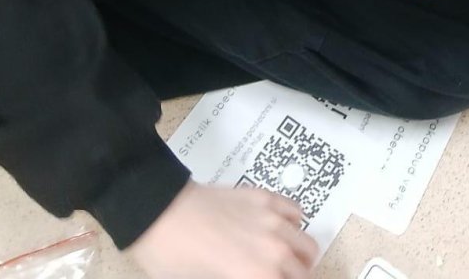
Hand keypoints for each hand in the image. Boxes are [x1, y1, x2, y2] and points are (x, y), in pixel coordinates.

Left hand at [129, 183, 316, 278]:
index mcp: (259, 275)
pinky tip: (279, 232)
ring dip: (300, 259)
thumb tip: (248, 275)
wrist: (160, 215)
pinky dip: (293, 226)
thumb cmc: (175, 262)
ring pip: (308, 244)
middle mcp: (275, 248)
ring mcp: (273, 219)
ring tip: (285, 265)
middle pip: (305, 272)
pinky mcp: (266, 197)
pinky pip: (296, 213)